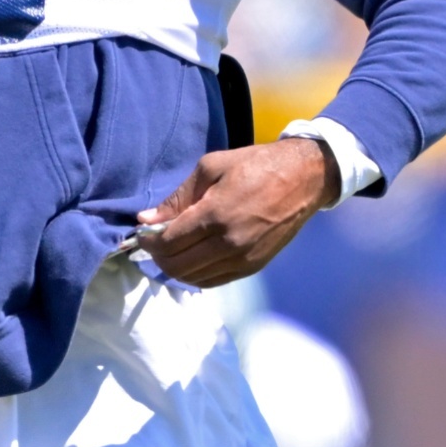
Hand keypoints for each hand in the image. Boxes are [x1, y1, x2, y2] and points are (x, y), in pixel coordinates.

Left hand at [137, 138, 338, 287]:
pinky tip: (194, 257)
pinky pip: (215, 281)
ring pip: (194, 279)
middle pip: (177, 266)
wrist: (303, 179)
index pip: (168, 243)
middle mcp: (229, 244)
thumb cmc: (255, 165)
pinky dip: (197, 274)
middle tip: (154, 242)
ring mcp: (243, 260)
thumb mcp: (211, 167)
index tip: (142, 233)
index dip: (148, 241)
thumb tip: (147, 219)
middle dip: (158, 257)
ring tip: (173, 249)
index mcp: (215, 215)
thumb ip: (177, 197)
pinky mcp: (254, 267)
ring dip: (176, 267)